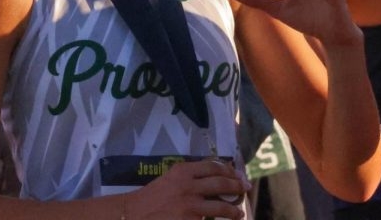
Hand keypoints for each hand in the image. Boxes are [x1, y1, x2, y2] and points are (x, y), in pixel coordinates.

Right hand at [124, 158, 249, 218]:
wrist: (134, 213)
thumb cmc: (152, 196)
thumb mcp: (170, 178)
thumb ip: (189, 176)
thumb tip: (214, 178)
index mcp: (183, 171)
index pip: (213, 166)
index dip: (229, 170)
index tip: (237, 174)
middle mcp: (188, 185)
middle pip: (221, 183)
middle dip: (237, 186)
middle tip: (245, 188)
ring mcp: (190, 205)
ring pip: (221, 207)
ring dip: (234, 210)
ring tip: (239, 213)